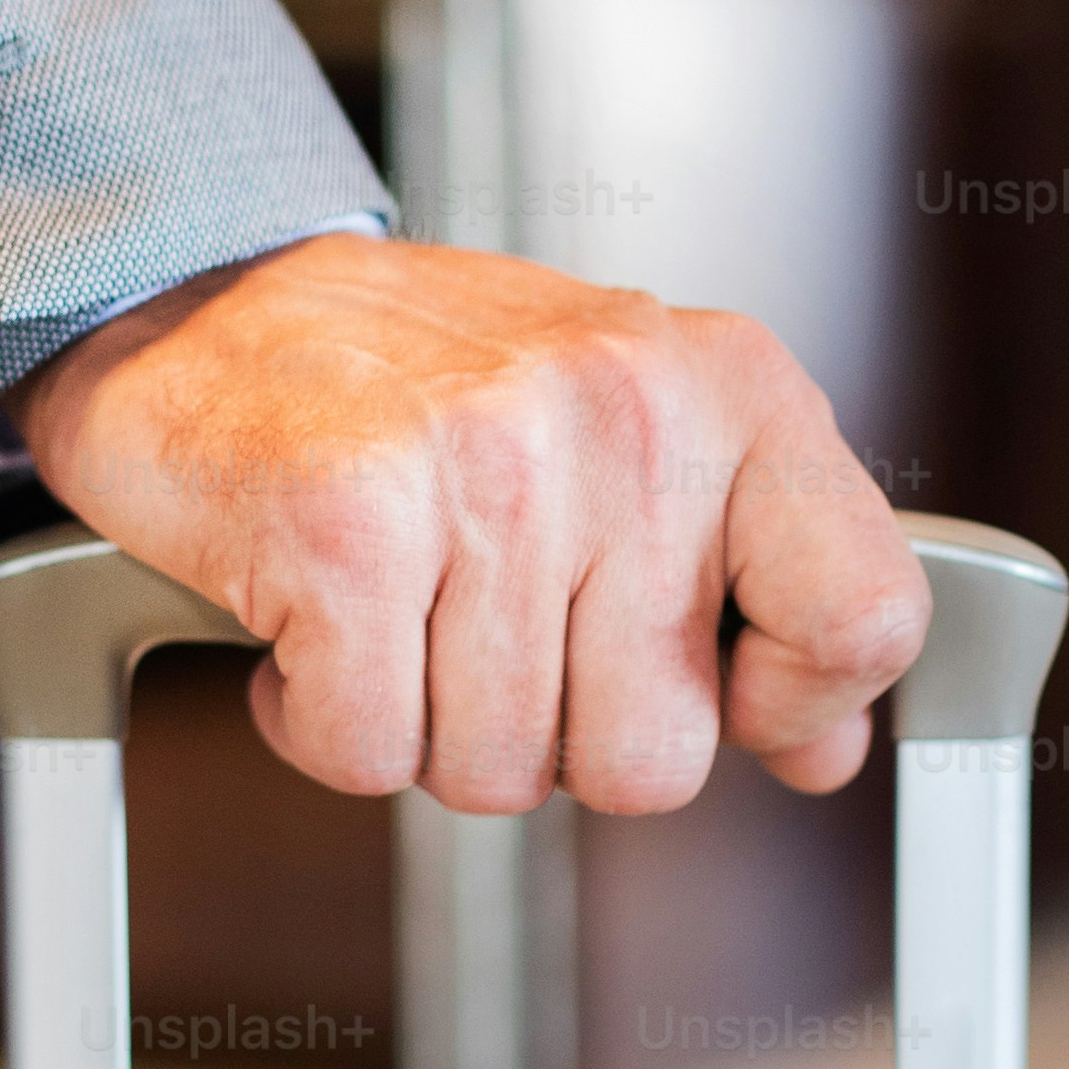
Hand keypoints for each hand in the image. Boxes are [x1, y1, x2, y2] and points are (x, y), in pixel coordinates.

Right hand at [9, 231, 929, 814]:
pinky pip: (368, 753)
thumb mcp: (636, 445)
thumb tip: (827, 747)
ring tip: (393, 604)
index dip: (793, 704)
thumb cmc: (422, 386)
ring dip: (424, 724)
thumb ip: (755, 585)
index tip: (727, 699)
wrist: (204, 296)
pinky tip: (314, 622)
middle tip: (484, 627)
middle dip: (553, 739)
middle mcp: (624, 412)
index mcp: (727, 386)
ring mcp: (487, 464)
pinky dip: (320, 719)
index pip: (864, 613)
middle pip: (653, 761)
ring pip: (498, 772)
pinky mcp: (346, 526)